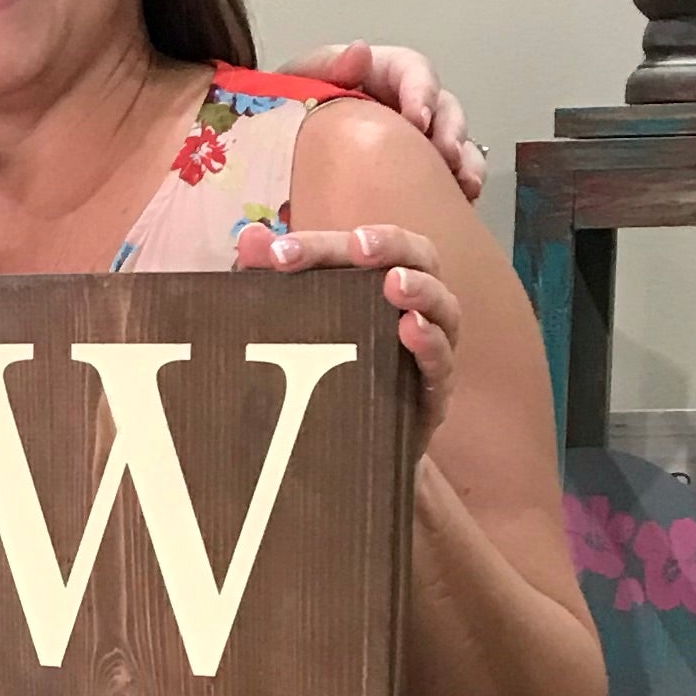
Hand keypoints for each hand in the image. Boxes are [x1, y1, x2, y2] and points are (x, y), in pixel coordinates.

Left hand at [235, 218, 461, 420]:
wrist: (344, 456)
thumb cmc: (324, 376)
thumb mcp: (291, 326)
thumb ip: (270, 282)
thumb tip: (251, 240)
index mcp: (378, 283)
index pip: (362, 248)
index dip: (323, 244)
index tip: (281, 253)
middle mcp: (413, 307)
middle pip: (416, 259)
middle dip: (390, 246)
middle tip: (359, 245)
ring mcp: (428, 349)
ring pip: (444, 307)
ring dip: (421, 290)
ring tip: (394, 284)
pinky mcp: (433, 395)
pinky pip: (442, 364)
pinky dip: (431, 343)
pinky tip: (410, 330)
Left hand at [292, 44, 485, 203]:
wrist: (274, 162)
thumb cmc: (288, 115)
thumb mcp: (297, 83)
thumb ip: (326, 65)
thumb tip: (360, 51)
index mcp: (379, 76)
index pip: (414, 71)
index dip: (422, 91)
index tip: (417, 119)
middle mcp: (404, 106)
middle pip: (444, 107)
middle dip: (452, 131)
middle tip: (446, 156)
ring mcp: (415, 141)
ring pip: (456, 143)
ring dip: (465, 161)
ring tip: (465, 185)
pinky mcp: (418, 175)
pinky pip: (451, 179)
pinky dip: (461, 188)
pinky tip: (463, 202)